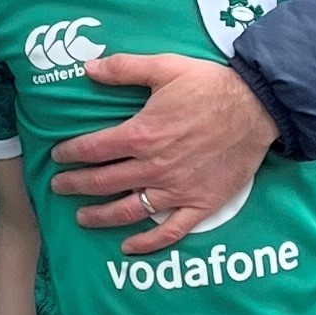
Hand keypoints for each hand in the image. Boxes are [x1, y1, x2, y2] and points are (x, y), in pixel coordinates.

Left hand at [49, 50, 276, 244]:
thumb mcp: (166, 67)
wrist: (258, 108)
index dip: (70, 153)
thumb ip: (124, 69)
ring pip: (128, 210)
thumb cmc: (211, 86)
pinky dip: (147, 243)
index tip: (58, 156)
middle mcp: (154, 167)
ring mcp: (176, 189)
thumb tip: (89, 68)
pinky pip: (169, 230)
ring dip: (100, 216)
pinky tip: (128, 247)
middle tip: (59, 187)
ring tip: (82, 217)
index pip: (93, 149)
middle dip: (75, 185)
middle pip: (102, 182)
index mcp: (142, 134)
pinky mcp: (200, 204)